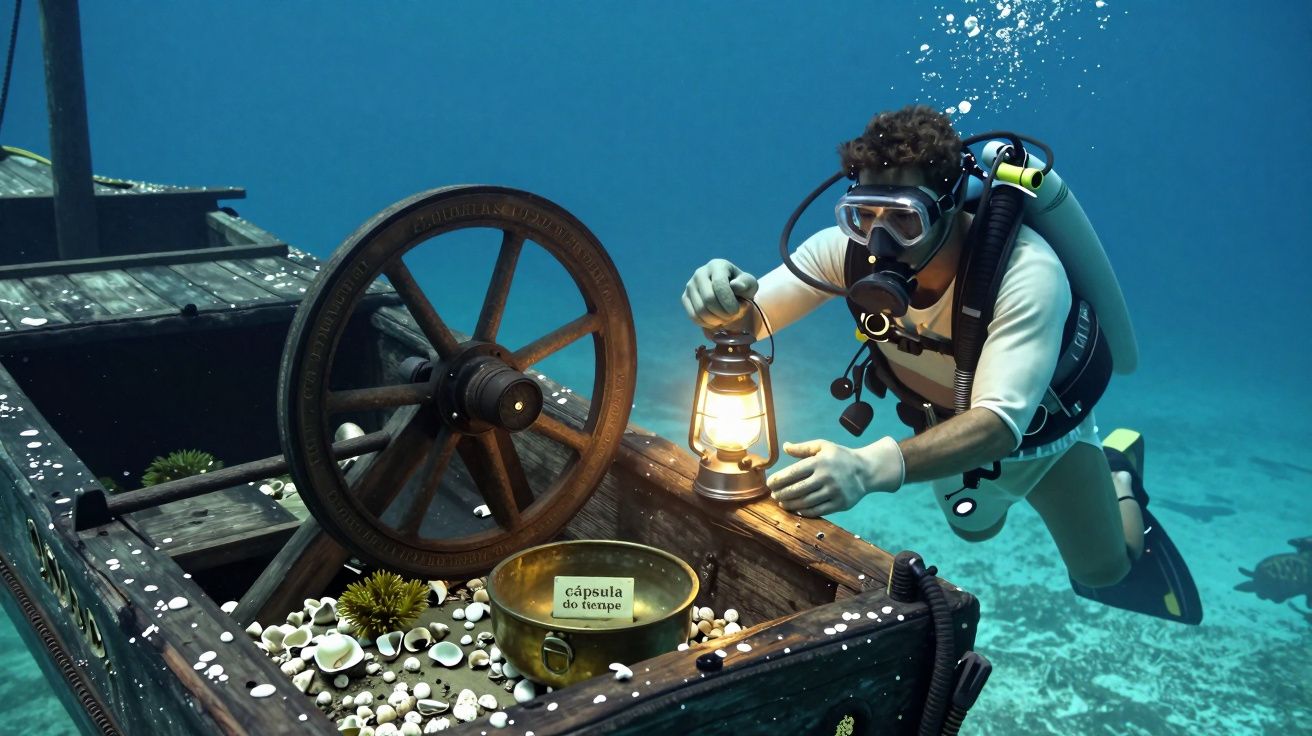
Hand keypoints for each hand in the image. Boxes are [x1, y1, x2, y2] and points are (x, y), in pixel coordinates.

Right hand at [681, 258, 758, 329]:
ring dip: (715, 320)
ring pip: (700, 309)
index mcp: (717, 265)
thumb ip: (746, 284)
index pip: (719, 285)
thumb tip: (735, 286)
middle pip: (709, 299)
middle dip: (723, 313)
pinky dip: (706, 323)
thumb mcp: (750, 284)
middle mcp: (700, 273)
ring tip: (725, 319)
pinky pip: (693, 316)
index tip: (736, 311)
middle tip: (731, 317)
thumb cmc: (741, 287)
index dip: (728, 301)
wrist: (729, 292)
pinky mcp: (685, 297)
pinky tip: (715, 321)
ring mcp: (690, 285)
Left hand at [766, 436, 904, 516]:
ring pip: (805, 502)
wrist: (866, 471)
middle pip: (797, 489)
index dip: (778, 480)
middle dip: (781, 494)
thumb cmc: (841, 457)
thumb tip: (785, 446)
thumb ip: (803, 448)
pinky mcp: (840, 503)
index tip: (770, 484)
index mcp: (820, 462)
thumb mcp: (823, 446)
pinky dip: (804, 512)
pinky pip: (817, 511)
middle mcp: (826, 477)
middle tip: (774, 495)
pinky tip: (797, 509)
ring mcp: (834, 492)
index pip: (793, 473)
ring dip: (790, 504)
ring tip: (783, 502)